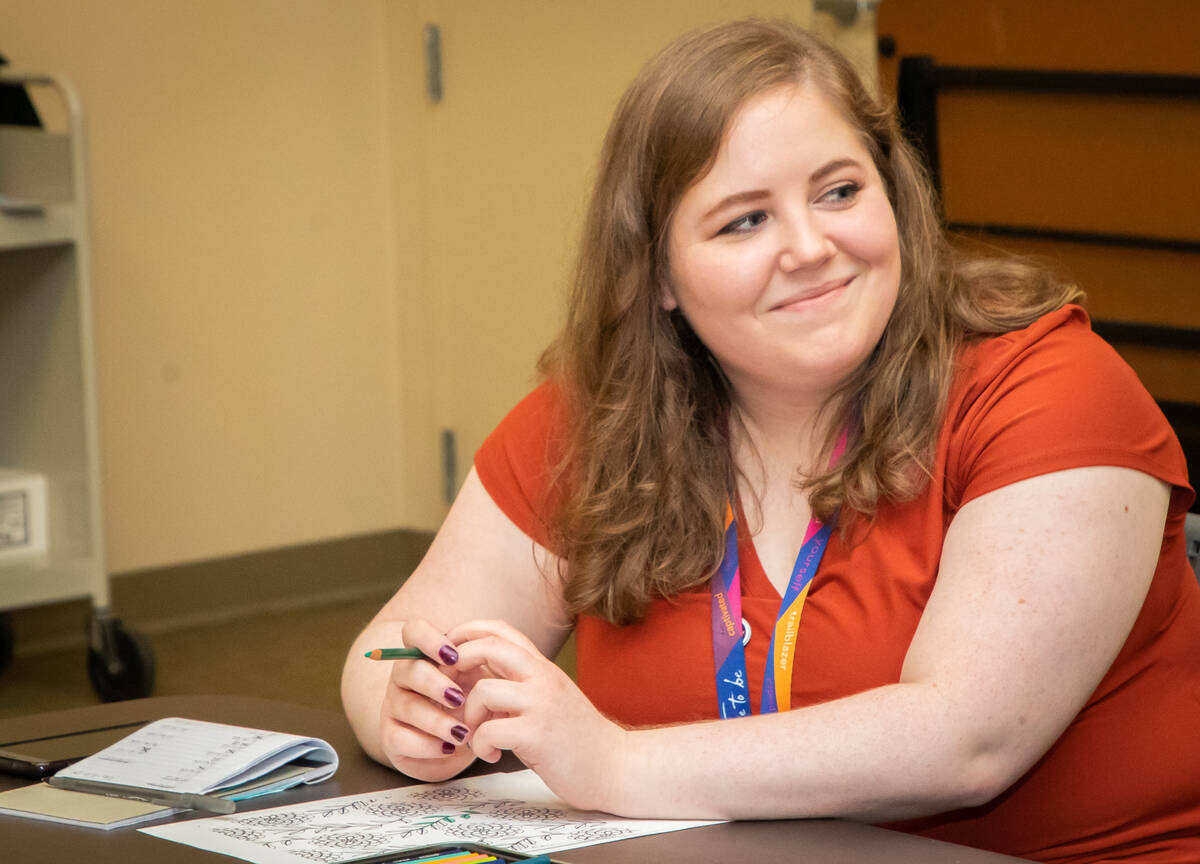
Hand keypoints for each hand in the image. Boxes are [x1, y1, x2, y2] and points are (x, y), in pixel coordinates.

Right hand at [375, 619, 485, 780]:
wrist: (459, 741)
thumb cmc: (472, 701)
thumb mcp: (482, 678)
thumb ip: (486, 662)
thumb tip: (497, 654)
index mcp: (424, 653)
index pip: (413, 631)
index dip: (429, 639)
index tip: (453, 656)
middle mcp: (404, 675)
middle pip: (409, 669)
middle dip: (435, 684)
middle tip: (459, 698)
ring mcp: (394, 705)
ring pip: (406, 706)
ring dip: (436, 720)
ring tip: (462, 733)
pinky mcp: (391, 737)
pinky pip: (399, 738)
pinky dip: (427, 745)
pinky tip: (449, 748)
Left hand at [449, 619, 629, 811]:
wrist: (615, 767)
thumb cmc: (577, 738)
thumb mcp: (548, 699)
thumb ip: (518, 684)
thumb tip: (475, 675)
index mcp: (543, 668)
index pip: (501, 630)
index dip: (468, 632)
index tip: (449, 653)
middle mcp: (543, 678)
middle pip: (488, 646)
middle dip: (458, 663)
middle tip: (451, 690)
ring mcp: (541, 704)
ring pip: (483, 690)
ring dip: (469, 715)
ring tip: (477, 734)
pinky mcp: (537, 735)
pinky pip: (489, 730)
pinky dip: (480, 744)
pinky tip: (491, 754)